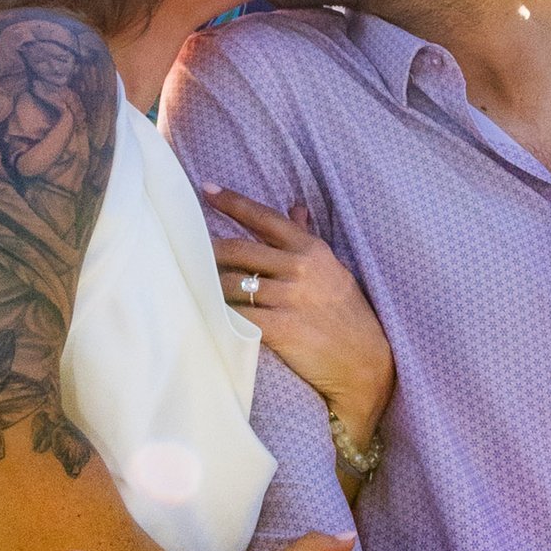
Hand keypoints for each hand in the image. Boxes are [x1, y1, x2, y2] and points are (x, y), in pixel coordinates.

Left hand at [206, 192, 393, 448]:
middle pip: (239, 249)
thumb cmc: (347, 314)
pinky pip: (238, 315)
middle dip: (208, 248)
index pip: (265, 217)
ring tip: (190, 282)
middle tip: (185, 247)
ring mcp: (290, 298)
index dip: (232, 202)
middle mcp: (300, 268)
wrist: (365, 362)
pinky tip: (203, 311)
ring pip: (232, 283)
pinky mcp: (280, 328)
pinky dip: (218, 313)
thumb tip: (295, 206)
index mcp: (311, 250)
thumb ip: (309, 237)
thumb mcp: (333, 269)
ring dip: (209, 284)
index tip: (205, 189)